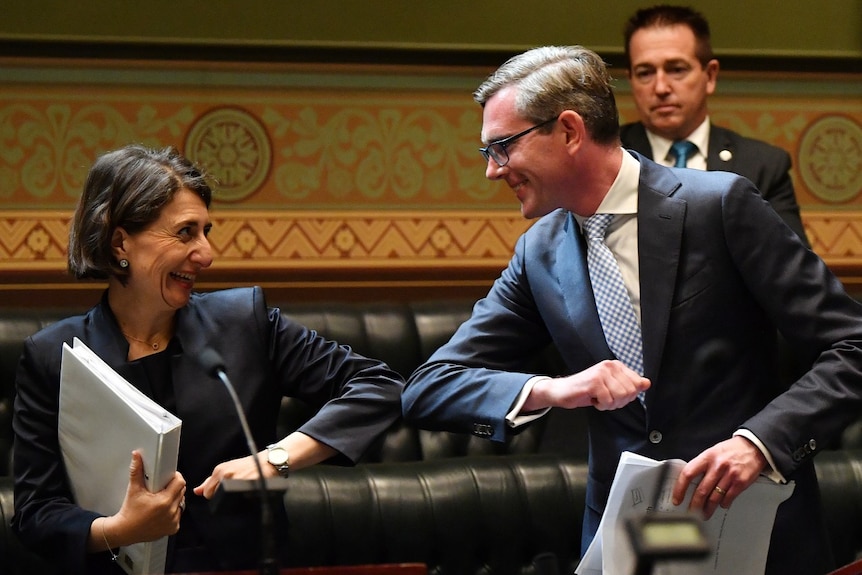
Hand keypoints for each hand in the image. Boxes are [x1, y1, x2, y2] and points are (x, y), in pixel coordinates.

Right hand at [104, 451, 185, 546]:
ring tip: (161, 500)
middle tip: (161, 488)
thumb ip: (136, 470)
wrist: (124, 531)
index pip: (180, 482)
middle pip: (181, 492)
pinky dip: (172, 511)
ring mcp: (173, 521)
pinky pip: (178, 515)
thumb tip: (137, 456)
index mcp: (164, 501)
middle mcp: (171, 512)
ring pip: (181, 503)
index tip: (168, 477)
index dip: (175, 477)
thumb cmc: (129, 512)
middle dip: (173, 487)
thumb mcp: (133, 489)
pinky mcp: (173, 528)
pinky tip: (161, 511)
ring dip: (174, 499)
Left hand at [193, 453, 270, 499]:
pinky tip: (247, 493)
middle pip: (214, 497)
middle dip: (222, 497)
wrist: (267, 462)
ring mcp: (236, 479)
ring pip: (225, 499)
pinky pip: (239, 500)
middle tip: (234, 490)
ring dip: (231, 499)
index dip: (214, 495)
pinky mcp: (246, 485)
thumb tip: (197, 491)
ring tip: (240, 491)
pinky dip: (241, 499)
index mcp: (219, 470)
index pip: (207, 493)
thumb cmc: (247, 466)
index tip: (224, 491)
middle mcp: (225, 474)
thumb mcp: (227, 470)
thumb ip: (210, 481)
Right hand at [526, 360, 649, 411]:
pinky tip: (593, 399)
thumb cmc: (586, 390)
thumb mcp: (611, 387)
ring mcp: (601, 373)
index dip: (627, 396)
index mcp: (616, 365)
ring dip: (610, 404)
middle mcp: (609, 366)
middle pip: (630, 392)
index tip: (614, 395)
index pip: (637, 384)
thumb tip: (647, 383)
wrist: (562, 391)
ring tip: (599, 399)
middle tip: (605, 399)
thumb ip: (629, 384)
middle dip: (619, 401)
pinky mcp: (594, 382)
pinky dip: (601, 405)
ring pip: (620, 396)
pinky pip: (607, 400)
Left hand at [672, 436, 766, 518]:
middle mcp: (717, 466)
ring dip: (708, 509)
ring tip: (704, 514)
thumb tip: (690, 482)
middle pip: (701, 490)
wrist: (753, 448)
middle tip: (691, 513)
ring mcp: (729, 475)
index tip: (677, 499)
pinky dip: (723, 504)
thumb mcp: (712, 452)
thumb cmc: (731, 450)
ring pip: (714, 498)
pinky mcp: (740, 483)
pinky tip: (720, 505)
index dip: (680, 488)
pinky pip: (728, 498)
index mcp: (707, 457)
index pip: (688, 474)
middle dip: (694, 505)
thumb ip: (702, 466)